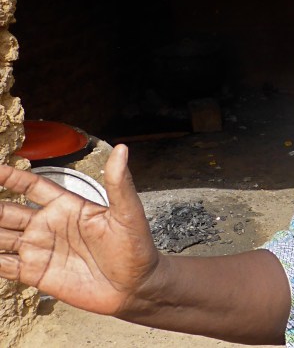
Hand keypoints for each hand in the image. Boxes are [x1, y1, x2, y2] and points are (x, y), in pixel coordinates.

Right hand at [0, 145, 159, 315]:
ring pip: (1, 236)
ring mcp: (40, 249)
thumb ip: (119, 183)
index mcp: (67, 206)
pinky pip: (4, 266)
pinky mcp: (36, 273)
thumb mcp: (128, 213)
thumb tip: (122, 150)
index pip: (31, 186)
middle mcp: (48, 225)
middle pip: (8, 211)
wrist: (135, 287)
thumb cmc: (135, 248)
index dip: (10, 177)